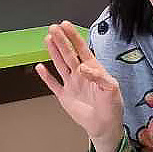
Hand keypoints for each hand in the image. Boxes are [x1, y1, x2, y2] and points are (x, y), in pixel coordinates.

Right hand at [35, 21, 123, 151]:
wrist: (104, 126)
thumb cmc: (112, 107)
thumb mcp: (111, 89)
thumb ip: (99, 76)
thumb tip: (83, 67)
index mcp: (93, 69)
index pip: (81, 48)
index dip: (73, 36)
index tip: (65, 25)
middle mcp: (80, 74)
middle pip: (68, 53)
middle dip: (61, 40)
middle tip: (53, 28)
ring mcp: (71, 84)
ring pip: (60, 64)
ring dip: (54, 52)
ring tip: (47, 39)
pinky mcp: (64, 96)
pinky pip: (53, 84)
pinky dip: (46, 76)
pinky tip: (40, 67)